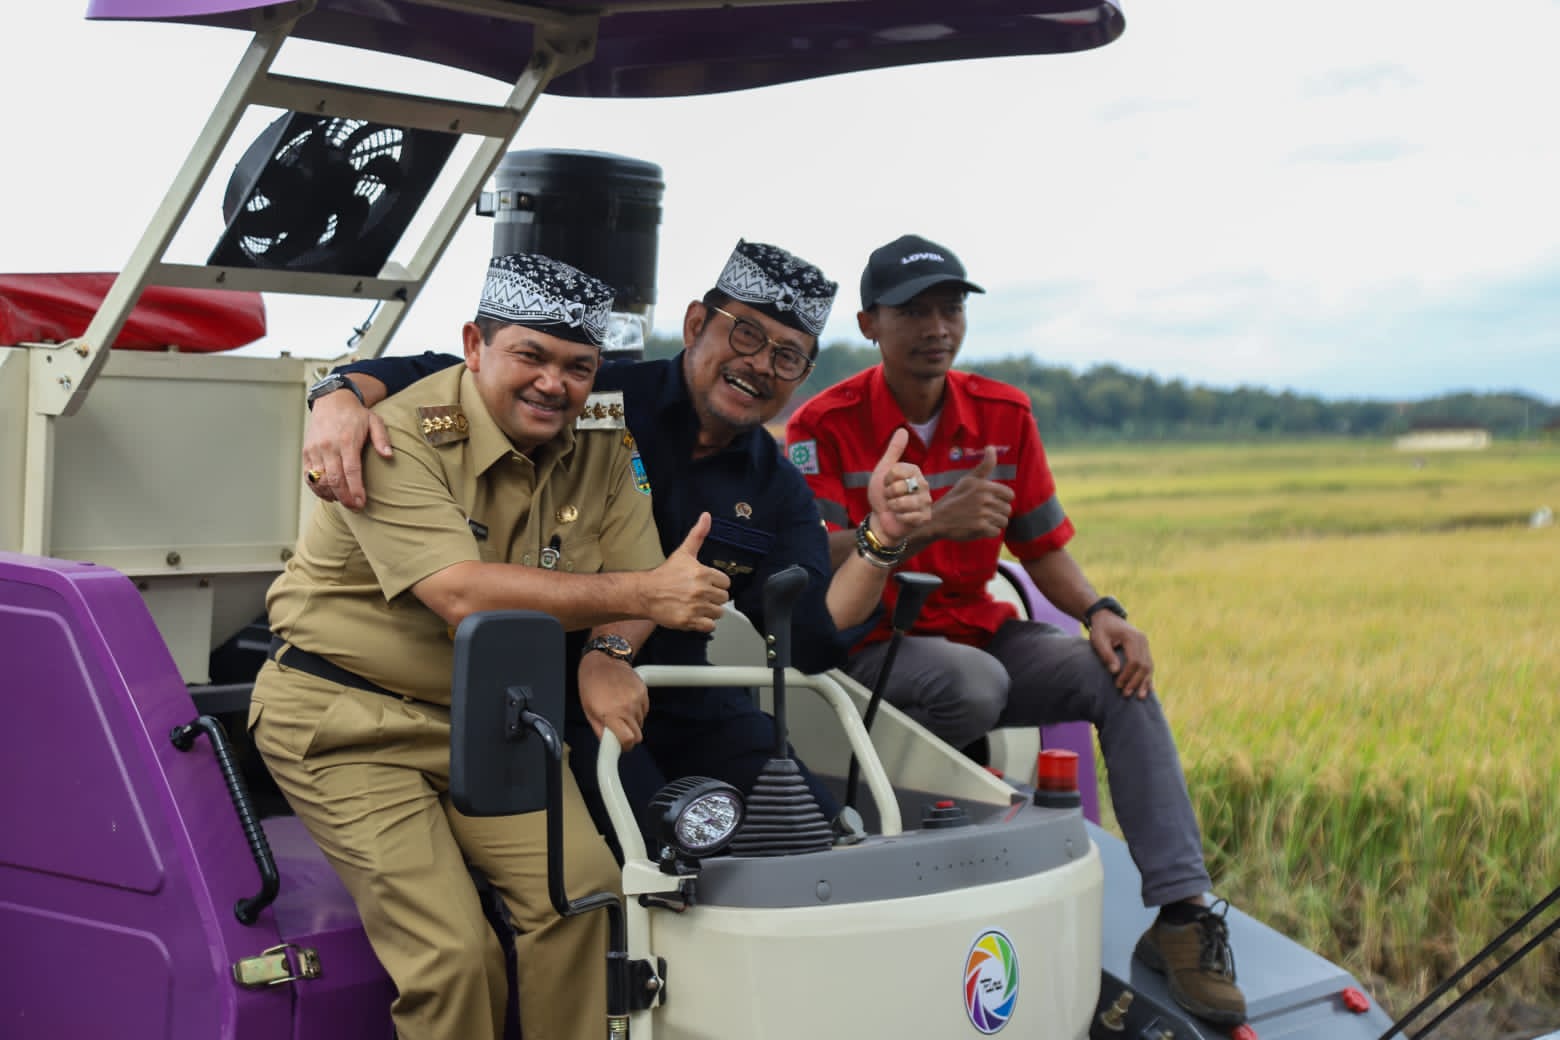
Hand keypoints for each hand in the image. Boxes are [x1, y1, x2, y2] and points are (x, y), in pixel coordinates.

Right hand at [302, 385, 390, 510]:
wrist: (331, 400)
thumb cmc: (355, 414)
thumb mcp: (375, 421)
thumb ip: (382, 439)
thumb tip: (388, 456)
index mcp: (347, 440)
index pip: (351, 471)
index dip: (355, 490)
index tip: (361, 503)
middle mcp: (328, 446)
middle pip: (334, 479)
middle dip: (345, 497)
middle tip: (355, 507)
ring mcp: (315, 449)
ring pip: (320, 480)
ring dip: (331, 494)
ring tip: (343, 501)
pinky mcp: (306, 452)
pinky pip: (308, 476)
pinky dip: (317, 488)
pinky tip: (328, 494)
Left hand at [578, 651, 648, 748]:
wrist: (604, 660)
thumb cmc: (591, 684)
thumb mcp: (588, 710)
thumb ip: (600, 730)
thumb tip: (609, 745)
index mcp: (611, 714)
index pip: (629, 739)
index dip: (625, 746)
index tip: (621, 745)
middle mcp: (627, 707)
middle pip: (638, 734)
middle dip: (629, 735)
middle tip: (619, 729)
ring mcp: (637, 699)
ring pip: (640, 722)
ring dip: (632, 721)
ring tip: (620, 709)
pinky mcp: (644, 692)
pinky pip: (644, 710)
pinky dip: (637, 710)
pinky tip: (626, 701)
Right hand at [640, 513, 730, 632]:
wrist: (645, 593)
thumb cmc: (665, 574)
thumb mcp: (684, 552)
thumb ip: (698, 534)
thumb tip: (707, 516)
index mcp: (702, 573)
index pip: (726, 582)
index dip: (716, 583)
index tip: (706, 584)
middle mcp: (701, 590)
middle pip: (723, 598)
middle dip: (714, 598)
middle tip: (700, 595)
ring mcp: (695, 607)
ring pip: (718, 613)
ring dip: (710, 611)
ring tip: (697, 605)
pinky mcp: (689, 621)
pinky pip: (710, 626)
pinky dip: (704, 623)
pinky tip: (694, 616)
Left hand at [865, 428, 931, 543]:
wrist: (881, 519)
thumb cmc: (882, 495)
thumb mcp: (884, 470)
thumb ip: (893, 451)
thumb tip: (903, 430)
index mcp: (914, 471)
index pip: (895, 470)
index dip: (886, 480)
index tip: (887, 484)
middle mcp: (923, 485)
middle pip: (899, 486)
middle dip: (888, 494)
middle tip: (891, 498)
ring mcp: (926, 502)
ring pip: (902, 503)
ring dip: (893, 507)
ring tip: (895, 508)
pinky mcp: (925, 517)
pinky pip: (908, 516)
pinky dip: (899, 518)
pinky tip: (901, 518)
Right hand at [931, 445, 1012, 540]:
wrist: (937, 519)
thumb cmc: (955, 498)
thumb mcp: (968, 479)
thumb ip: (984, 466)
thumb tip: (991, 447)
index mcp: (984, 485)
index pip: (1010, 495)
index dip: (1002, 499)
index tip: (991, 502)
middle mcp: (984, 498)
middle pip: (1007, 509)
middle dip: (998, 512)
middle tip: (983, 513)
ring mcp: (983, 514)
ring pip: (1003, 521)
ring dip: (994, 523)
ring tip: (980, 520)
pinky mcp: (980, 528)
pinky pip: (996, 532)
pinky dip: (988, 532)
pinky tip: (977, 527)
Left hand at [1088, 612, 1154, 698]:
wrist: (1107, 617)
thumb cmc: (1101, 629)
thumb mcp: (1099, 640)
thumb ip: (1106, 654)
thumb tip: (1115, 671)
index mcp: (1132, 637)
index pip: (1134, 660)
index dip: (1127, 675)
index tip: (1117, 685)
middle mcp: (1143, 640)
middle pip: (1144, 665)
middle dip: (1136, 682)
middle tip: (1125, 694)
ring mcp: (1145, 644)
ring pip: (1149, 666)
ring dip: (1144, 682)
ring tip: (1140, 697)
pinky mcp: (1145, 649)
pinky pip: (1149, 664)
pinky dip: (1148, 677)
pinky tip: (1149, 689)